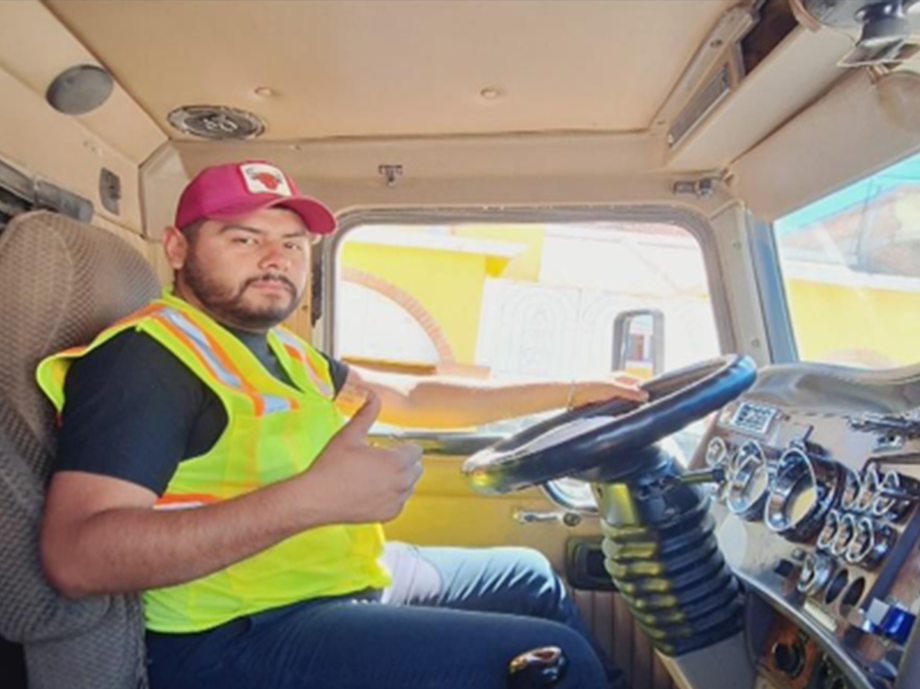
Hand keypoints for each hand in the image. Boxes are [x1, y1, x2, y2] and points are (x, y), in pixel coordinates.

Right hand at [303, 391, 422, 522]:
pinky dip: (391, 496)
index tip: (388, 447)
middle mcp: (401, 482)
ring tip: (374, 475)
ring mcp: (396, 500)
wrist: (316, 498)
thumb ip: (366, 413)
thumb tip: (372, 395)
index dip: (402, 446)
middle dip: (403, 462)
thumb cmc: (331, 467)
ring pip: (409, 485)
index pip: (415, 450)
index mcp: (396, 461)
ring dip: (399, 478)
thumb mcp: (349, 434)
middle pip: (416, 468)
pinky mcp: (388, 515)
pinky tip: (372, 490)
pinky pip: (400, 502)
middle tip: (380, 460)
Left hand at [570, 373, 648, 407]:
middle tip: (646, 408)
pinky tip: (623, 416)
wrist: (573, 395)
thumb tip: (645, 395)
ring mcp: (612, 394)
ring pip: (627, 401)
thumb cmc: (590, 387)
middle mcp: (618, 384)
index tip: (654, 398)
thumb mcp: (613, 388)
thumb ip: (629, 392)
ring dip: (630, 407)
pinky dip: (621, 411)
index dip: (646, 389)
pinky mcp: (607, 402)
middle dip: (639, 400)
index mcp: (621, 377)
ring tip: (635, 413)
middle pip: (634, 392)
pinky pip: (618, 407)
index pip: (639, 382)